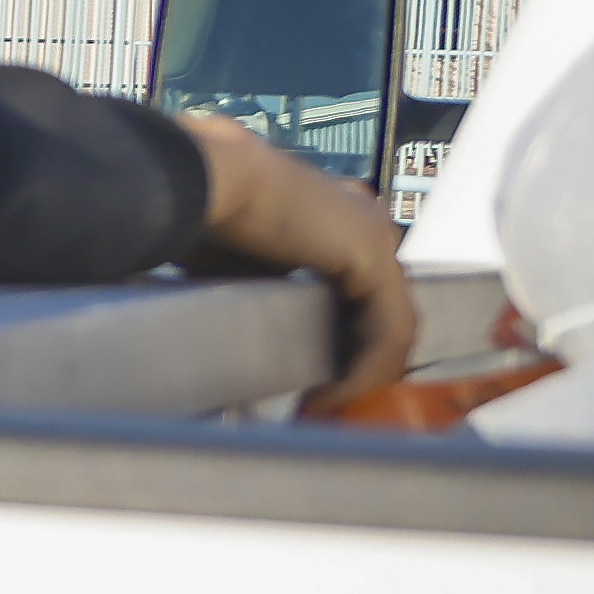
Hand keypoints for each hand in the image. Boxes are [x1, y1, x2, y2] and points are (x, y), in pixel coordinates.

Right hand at [175, 110, 415, 400]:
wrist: (205, 180)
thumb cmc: (202, 212)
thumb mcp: (239, 265)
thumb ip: (263, 290)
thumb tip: (247, 334)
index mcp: (338, 221)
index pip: (360, 297)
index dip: (341, 346)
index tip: (307, 386)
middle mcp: (367, 226)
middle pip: (382, 314)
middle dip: (358, 368)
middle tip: (321, 410)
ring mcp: (376, 238)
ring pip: (391, 328)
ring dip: (361, 380)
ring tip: (319, 412)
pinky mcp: (374, 258)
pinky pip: (388, 331)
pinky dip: (362, 373)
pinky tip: (325, 398)